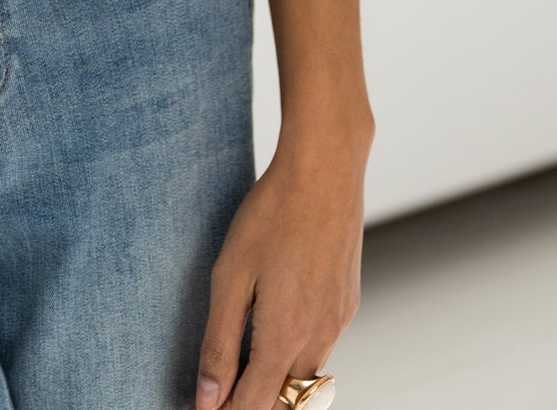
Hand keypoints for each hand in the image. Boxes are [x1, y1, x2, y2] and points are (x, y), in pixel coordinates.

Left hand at [194, 138, 365, 407]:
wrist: (326, 170)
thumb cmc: (272, 215)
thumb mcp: (230, 277)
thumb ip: (219, 343)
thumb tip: (207, 400)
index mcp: (285, 337)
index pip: (255, 407)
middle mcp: (319, 338)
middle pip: (286, 399)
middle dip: (255, 403)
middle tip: (223, 391)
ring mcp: (338, 321)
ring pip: (307, 375)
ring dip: (277, 380)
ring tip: (244, 365)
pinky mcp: (348, 302)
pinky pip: (323, 345)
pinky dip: (298, 351)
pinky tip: (278, 323)